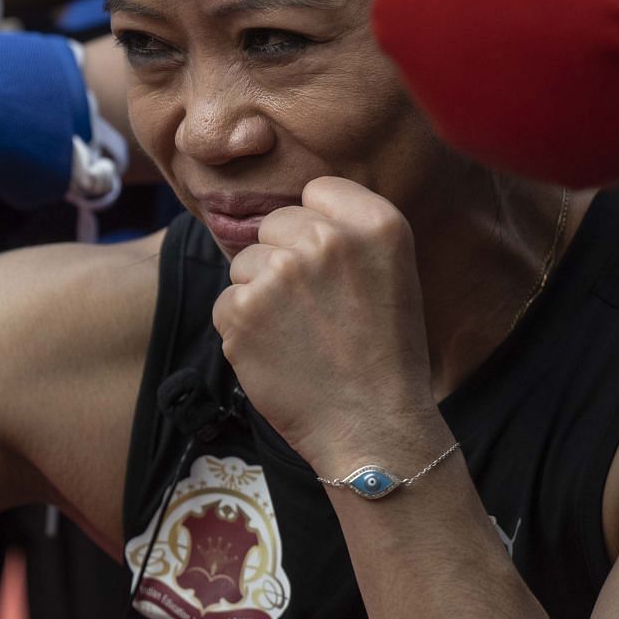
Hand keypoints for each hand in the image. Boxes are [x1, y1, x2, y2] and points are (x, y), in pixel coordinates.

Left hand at [212, 177, 444, 473]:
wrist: (373, 427)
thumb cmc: (385, 353)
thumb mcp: (392, 272)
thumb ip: (348, 230)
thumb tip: (289, 212)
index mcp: (376, 223)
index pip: (317, 191)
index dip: (318, 227)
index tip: (332, 266)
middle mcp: (326, 238)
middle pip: (274, 224)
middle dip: (283, 258)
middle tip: (316, 310)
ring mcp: (279, 273)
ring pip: (245, 263)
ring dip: (260, 295)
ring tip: (300, 336)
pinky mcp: (241, 311)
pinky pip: (226, 303)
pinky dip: (242, 330)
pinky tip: (279, 355)